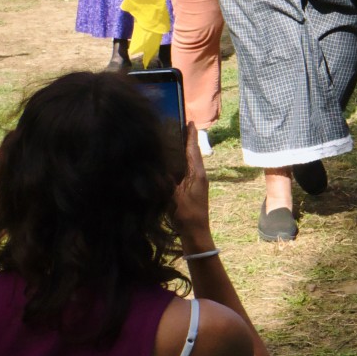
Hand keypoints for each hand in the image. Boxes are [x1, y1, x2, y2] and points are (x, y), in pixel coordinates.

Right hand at [170, 122, 214, 254]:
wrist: (196, 233)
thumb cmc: (186, 215)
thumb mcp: (173, 197)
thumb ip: (166, 182)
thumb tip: (157, 167)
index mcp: (197, 174)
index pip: (193, 150)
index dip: (191, 136)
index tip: (190, 121)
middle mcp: (199, 175)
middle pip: (193, 153)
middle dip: (187, 140)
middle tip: (180, 127)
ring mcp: (198, 182)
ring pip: (191, 161)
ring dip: (184, 151)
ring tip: (176, 140)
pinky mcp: (194, 189)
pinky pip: (188, 170)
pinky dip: (182, 162)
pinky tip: (175, 163)